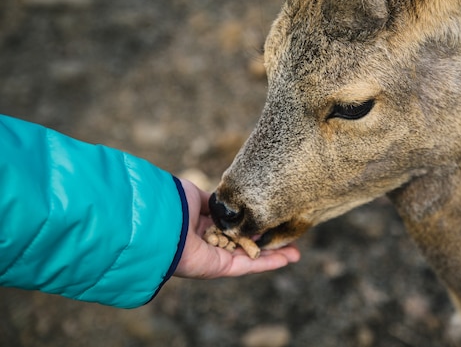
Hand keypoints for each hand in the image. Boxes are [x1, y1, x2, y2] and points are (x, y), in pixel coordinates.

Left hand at [173, 178, 299, 278]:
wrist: (160, 220)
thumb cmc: (174, 203)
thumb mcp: (198, 196)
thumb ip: (218, 203)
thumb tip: (234, 201)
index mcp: (201, 224)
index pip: (232, 227)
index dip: (251, 225)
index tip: (271, 219)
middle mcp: (209, 243)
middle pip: (244, 245)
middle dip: (267, 243)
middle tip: (289, 239)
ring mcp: (214, 257)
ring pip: (250, 257)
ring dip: (274, 256)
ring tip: (296, 253)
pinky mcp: (218, 268)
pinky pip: (247, 265)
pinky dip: (268, 263)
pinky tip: (287, 258)